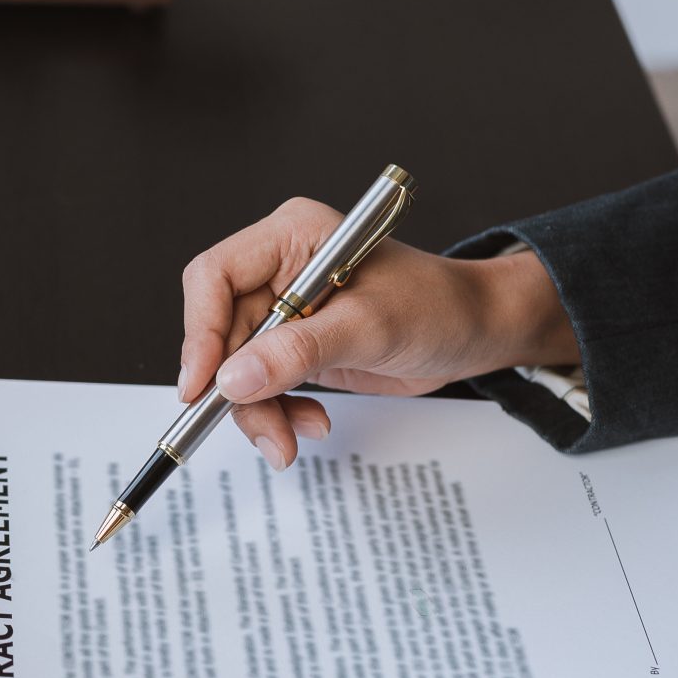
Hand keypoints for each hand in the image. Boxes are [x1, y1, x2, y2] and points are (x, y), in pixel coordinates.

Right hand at [178, 199, 577, 466]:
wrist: (476, 333)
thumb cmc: (438, 306)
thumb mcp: (369, 327)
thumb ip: (299, 351)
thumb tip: (233, 380)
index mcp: (290, 237)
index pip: (214, 277)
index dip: (201, 331)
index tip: (204, 384)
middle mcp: (278, 270)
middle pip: (220, 332)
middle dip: (236, 388)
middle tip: (265, 431)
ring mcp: (285, 310)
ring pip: (235, 367)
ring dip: (258, 410)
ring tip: (289, 440)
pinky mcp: (295, 345)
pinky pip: (261, 384)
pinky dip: (277, 412)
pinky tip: (311, 423)